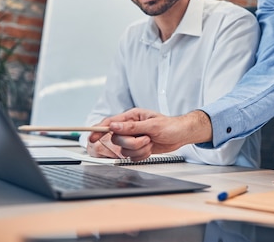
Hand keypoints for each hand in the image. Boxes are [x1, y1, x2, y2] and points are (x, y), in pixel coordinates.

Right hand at [88, 108, 212, 160]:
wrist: (181, 135)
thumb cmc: (171, 125)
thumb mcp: (152, 125)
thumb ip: (132, 126)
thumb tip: (114, 126)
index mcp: (132, 116)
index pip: (110, 123)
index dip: (99, 130)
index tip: (92, 138)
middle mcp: (130, 127)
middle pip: (117, 140)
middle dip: (132, 143)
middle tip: (146, 139)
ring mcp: (133, 138)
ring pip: (124, 150)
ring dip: (139, 149)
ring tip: (151, 142)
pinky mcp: (137, 148)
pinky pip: (132, 157)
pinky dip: (142, 155)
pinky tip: (150, 149)